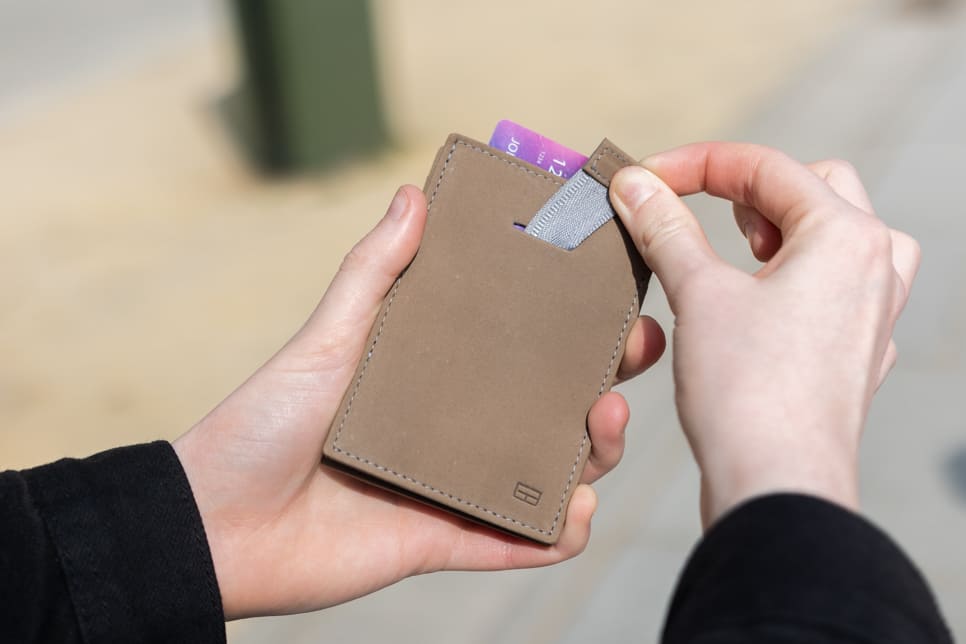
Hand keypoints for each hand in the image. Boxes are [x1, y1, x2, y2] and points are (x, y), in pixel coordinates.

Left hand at [173, 185, 665, 618]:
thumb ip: (373, 272)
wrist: (217, 522)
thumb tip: (411, 194)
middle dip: (605, 385)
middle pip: (551, 410)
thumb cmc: (263, 421)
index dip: (570, 327)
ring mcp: (455, 490)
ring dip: (594, 454)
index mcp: (434, 380)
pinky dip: (559, 534)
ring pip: (550, 475)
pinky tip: (575, 510)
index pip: (518, 350)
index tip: (613, 297)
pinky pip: (520, 544)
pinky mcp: (447, 542)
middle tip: (632, 354)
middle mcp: (454, 432)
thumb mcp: (328, 337)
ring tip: (603, 422)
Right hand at [609, 143, 918, 527]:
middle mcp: (875, 267)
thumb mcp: (697, 295)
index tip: (644, 180)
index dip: (694, 164)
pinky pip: (838, 290)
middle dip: (750, 191)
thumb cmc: (749, 394)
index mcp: (846, 236)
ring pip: (838, 237)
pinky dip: (795, 279)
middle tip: (701, 215)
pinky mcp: (858, 354)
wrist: (778, 488)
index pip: (765, 168)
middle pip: (815, 189)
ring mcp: (874, 314)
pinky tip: (760, 308)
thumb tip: (635, 185)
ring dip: (784, 230)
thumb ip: (665, 229)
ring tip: (741, 256)